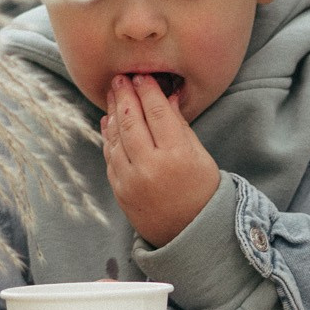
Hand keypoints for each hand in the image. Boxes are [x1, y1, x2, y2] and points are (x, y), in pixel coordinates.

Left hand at [102, 74, 221, 246]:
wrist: (189, 232)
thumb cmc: (201, 191)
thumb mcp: (199, 156)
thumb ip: (180, 126)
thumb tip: (165, 97)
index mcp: (177, 156)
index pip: (158, 114)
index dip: (148, 92)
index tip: (142, 77)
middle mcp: (152, 167)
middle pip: (133, 122)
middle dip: (125, 96)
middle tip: (120, 78)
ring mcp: (132, 181)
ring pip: (117, 138)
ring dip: (113, 113)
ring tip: (113, 95)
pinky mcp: (120, 191)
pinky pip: (110, 157)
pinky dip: (108, 136)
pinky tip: (109, 121)